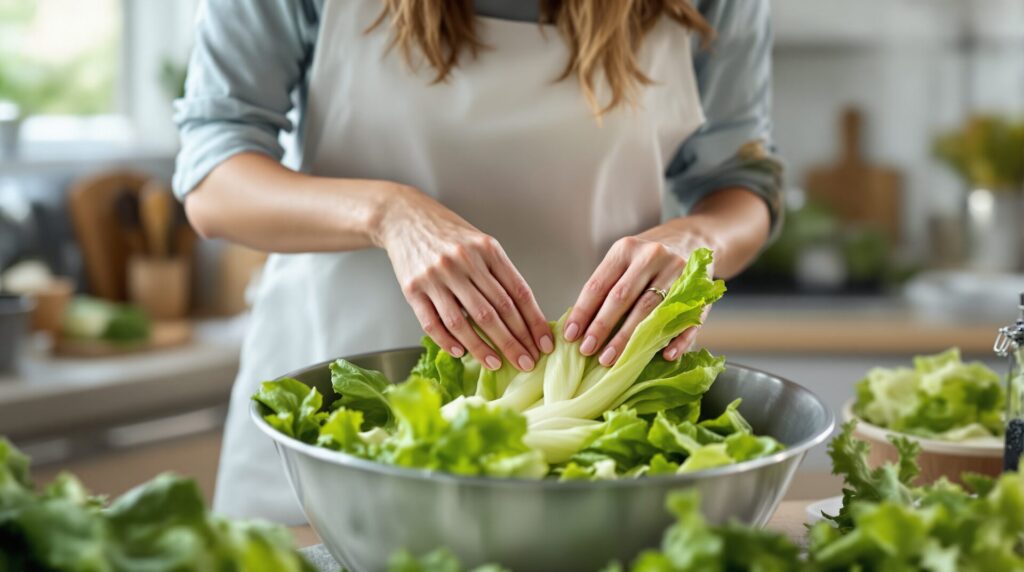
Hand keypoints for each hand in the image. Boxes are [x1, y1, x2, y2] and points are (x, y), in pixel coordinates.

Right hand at [376, 186, 551, 371]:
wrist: (406, 218)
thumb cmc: (450, 235)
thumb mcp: (481, 244)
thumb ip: (500, 274)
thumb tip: (524, 317)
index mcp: (487, 250)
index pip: (517, 293)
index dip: (533, 322)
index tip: (544, 344)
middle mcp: (463, 262)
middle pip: (494, 311)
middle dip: (514, 341)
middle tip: (527, 363)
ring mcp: (436, 276)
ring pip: (464, 322)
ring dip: (483, 348)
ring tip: (498, 364)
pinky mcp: (412, 289)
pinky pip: (432, 323)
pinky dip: (447, 341)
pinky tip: (461, 353)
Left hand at [563, 221, 719, 365]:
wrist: (691, 241)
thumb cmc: (645, 261)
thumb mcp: (623, 262)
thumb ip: (605, 288)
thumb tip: (578, 328)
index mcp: (626, 249)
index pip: (599, 284)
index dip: (583, 311)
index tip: (571, 335)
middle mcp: (651, 256)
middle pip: (621, 296)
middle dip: (602, 326)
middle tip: (587, 350)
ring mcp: (677, 271)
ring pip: (648, 310)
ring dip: (628, 338)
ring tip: (610, 359)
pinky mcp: (699, 288)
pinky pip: (687, 319)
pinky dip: (676, 339)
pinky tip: (665, 356)